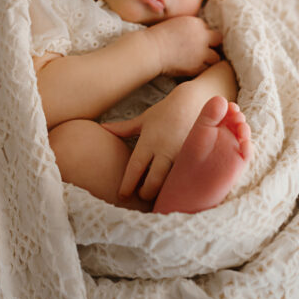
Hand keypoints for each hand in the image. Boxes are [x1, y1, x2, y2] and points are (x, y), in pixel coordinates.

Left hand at [102, 81, 204, 199]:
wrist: (193, 101)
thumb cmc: (165, 111)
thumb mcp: (143, 119)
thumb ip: (123, 128)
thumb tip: (102, 128)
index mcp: (149, 141)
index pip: (135, 167)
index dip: (128, 184)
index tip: (122, 195)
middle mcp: (164, 150)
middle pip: (153, 180)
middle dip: (146, 193)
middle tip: (141, 195)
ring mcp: (181, 155)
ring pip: (171, 182)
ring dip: (163, 192)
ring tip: (158, 198)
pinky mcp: (196, 158)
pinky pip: (186, 177)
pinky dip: (179, 185)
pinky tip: (177, 191)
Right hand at [147, 14, 221, 76]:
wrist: (151, 49)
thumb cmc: (156, 37)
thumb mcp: (175, 24)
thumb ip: (188, 28)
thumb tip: (193, 35)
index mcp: (195, 22)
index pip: (207, 28)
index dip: (202, 35)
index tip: (196, 40)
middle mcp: (202, 36)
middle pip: (218, 39)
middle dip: (212, 44)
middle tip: (204, 50)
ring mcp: (201, 51)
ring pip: (216, 57)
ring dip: (209, 59)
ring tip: (200, 61)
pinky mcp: (198, 65)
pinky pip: (206, 68)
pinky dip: (201, 69)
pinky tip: (193, 68)